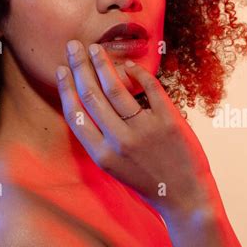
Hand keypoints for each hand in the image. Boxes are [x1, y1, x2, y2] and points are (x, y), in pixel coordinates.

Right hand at [55, 39, 216, 222]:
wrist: (186, 199)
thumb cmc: (148, 182)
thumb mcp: (114, 168)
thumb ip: (99, 139)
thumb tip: (86, 102)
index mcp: (102, 155)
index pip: (76, 113)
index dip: (66, 88)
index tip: (61, 69)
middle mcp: (120, 141)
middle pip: (92, 95)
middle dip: (79, 66)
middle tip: (74, 46)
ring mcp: (144, 130)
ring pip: (115, 87)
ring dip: (103, 63)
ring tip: (96, 48)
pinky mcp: (168, 121)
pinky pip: (150, 88)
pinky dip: (137, 73)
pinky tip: (128, 64)